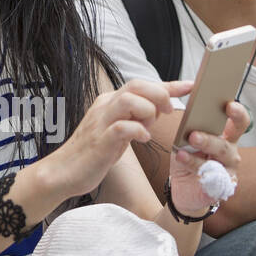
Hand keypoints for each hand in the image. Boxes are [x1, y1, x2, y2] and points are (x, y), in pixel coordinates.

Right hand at [44, 78, 187, 200]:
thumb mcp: (118, 130)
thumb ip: (136, 117)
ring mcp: (101, 122)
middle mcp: (105, 106)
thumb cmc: (94, 152)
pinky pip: (122, 127)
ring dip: (147, 111)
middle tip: (168, 112)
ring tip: (148, 128)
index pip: (142, 85)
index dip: (169, 84)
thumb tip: (159, 107)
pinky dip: (137, 131)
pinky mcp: (100, 140)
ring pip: (129, 100)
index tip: (191, 85)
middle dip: (160, 95)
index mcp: (110, 102)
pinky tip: (142, 139)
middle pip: (137, 85)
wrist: (64, 171)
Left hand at [167, 98, 248, 216]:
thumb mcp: (186, 139)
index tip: (230, 105)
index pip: (239, 123)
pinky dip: (193, 168)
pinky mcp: (220, 188)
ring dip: (196, 157)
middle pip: (224, 145)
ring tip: (181, 152)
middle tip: (193, 136)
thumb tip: (188, 111)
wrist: (183, 187)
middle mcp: (230, 154)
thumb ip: (190, 126)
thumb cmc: (188, 157)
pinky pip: (208, 178)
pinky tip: (182, 161)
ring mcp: (227, 172)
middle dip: (209, 140)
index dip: (238, 114)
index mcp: (226, 137)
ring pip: (215, 164)